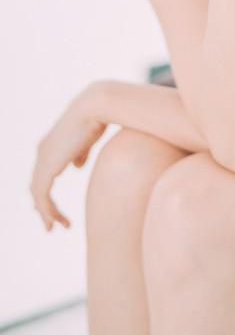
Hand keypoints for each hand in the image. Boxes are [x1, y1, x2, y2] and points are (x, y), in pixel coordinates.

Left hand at [29, 84, 108, 231]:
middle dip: (43, 205)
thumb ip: (80, 153)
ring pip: (37, 193)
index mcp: (51, 144)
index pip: (42, 171)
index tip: (51, 207)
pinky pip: (41, 195)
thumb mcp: (87, 139)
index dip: (44, 190)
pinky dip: (46, 210)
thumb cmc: (97, 118)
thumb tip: (77, 166)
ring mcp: (43, 159)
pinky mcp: (48, 167)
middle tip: (50, 223)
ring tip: (55, 227)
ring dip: (46, 212)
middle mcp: (43, 151)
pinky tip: (54, 221)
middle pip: (36, 184)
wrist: (95, 108)